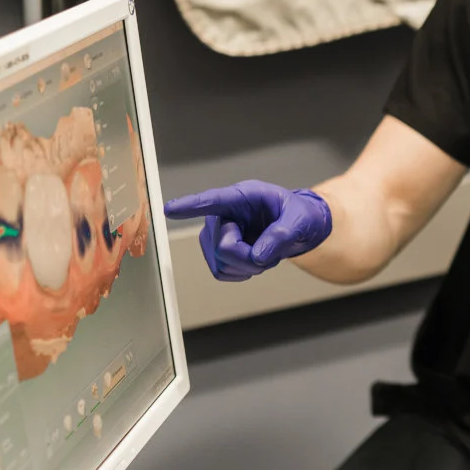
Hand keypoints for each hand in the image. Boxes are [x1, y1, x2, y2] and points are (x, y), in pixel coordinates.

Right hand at [163, 181, 331, 281]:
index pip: (214, 200)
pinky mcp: (216, 252)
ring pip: (220, 263)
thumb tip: (258, 256)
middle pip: (222, 246)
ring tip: (265, 254)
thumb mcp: (300, 221)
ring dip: (247, 266)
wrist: (298, 229)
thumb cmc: (299, 216)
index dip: (191, 206)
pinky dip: (240, 273)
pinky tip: (253, 262)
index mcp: (243, 196)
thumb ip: (282, 235)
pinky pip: (220, 272)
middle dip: (250, 258)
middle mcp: (224, 213)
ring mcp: (217, 233)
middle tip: (272, 255)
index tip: (169, 209)